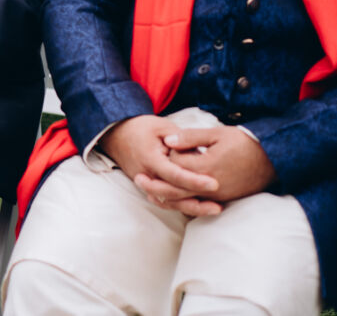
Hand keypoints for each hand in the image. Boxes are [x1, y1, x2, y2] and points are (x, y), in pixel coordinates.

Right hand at [100, 115, 221, 215]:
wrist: (117, 135)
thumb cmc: (141, 128)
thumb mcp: (163, 126)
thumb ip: (182, 140)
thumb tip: (202, 154)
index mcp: (150, 158)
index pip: (175, 174)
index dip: (194, 181)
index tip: (214, 184)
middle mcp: (147, 175)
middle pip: (173, 194)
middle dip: (196, 202)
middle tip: (219, 205)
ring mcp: (146, 183)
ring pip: (169, 202)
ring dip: (192, 208)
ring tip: (214, 209)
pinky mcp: (149, 186)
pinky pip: (165, 201)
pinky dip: (181, 206)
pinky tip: (199, 208)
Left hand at [165, 126, 275, 203]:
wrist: (272, 159)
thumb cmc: (244, 143)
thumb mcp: (217, 133)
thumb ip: (190, 137)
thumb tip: (168, 140)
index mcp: (206, 167)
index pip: (174, 166)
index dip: (169, 156)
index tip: (173, 148)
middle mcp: (209, 186)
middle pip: (174, 188)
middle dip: (160, 181)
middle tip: (146, 174)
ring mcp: (217, 196)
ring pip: (184, 200)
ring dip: (170, 193)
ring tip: (156, 187)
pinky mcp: (223, 200)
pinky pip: (198, 204)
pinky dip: (185, 200)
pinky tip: (178, 192)